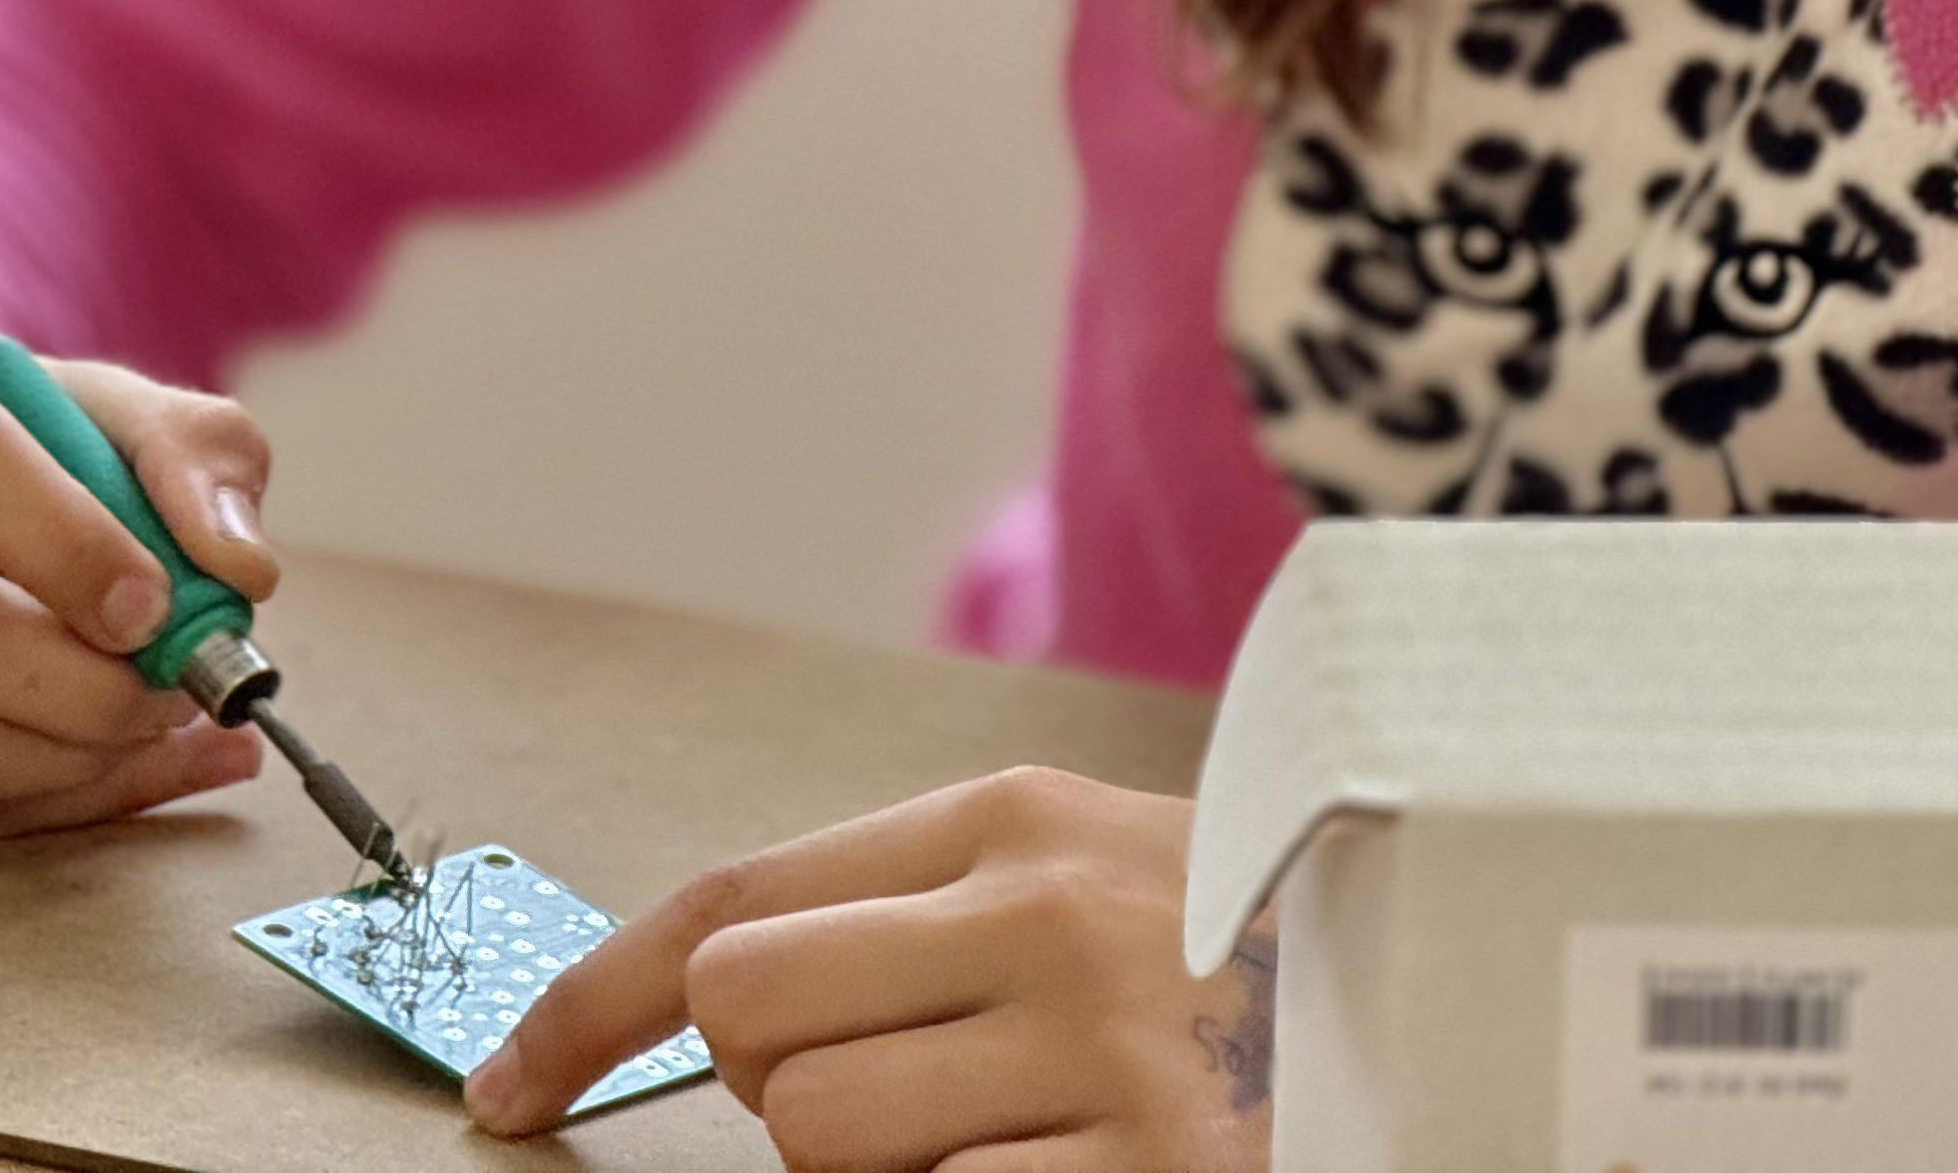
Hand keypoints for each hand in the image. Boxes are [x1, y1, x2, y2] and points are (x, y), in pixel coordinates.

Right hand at [0, 288, 278, 833]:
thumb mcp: (93, 406)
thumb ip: (191, 451)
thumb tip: (239, 568)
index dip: (63, 534)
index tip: (156, 601)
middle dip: (82, 680)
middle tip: (174, 688)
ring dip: (72, 759)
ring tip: (157, 725)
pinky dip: (39, 804)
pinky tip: (115, 769)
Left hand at [466, 768, 1276, 1171]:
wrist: (1451, 1017)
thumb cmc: (1227, 965)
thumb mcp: (1075, 882)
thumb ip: (910, 916)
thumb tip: (712, 996)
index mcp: (1011, 820)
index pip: (728, 900)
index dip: (586, 998)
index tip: (506, 1082)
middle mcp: (1046, 916)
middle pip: (746, 1016)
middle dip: (771, 1081)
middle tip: (893, 1089)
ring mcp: (1101, 1057)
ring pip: (821, 1146)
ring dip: (879, 1172)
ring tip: (1011, 1134)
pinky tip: (1072, 1172)